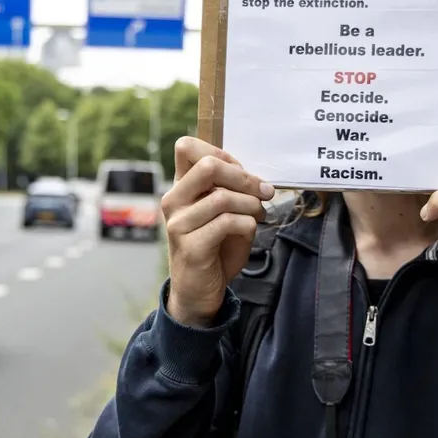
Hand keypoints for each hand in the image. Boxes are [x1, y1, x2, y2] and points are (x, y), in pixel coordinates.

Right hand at [162, 137, 275, 327]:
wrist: (199, 290)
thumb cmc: (214, 247)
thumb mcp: (222, 212)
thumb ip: (229, 190)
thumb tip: (254, 177)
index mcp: (180, 187)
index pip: (187, 147)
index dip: (222, 154)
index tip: (243, 173)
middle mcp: (173, 201)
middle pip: (208, 166)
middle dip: (244, 177)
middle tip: (264, 192)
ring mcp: (179, 224)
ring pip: (223, 197)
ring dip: (251, 205)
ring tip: (260, 214)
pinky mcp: (191, 246)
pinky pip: (228, 223)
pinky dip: (248, 224)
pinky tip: (250, 230)